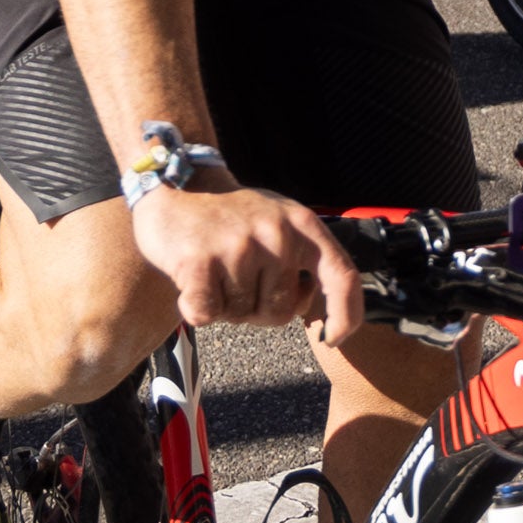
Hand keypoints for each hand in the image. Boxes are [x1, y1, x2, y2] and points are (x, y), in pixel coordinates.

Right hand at [126, 179, 363, 339]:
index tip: (333, 338)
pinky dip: (194, 308)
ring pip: (240, 316)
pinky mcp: (200, 262)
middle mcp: (276, 234)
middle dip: (256, 309)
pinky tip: (189, 279)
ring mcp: (239, 247)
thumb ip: (301, 260)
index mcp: (301, 224)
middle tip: (235, 278)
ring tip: (213, 268)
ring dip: (223, 305)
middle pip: (280, 312)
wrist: (175, 184)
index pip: (342, 276)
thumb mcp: (277, 221)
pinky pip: (206, 314)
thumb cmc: (230, 215)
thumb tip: (314, 310)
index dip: (346, 314)